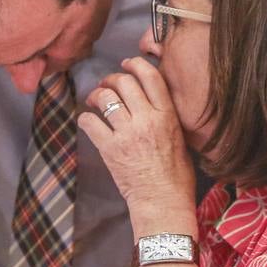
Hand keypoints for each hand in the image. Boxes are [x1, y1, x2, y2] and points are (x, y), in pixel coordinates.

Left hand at [79, 57, 196, 235]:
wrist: (163, 201)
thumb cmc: (176, 175)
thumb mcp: (180, 138)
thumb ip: (165, 116)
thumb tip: (150, 101)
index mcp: (167, 115)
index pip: (150, 77)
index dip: (135, 64)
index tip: (126, 64)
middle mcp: (147, 119)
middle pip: (124, 82)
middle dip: (112, 79)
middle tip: (107, 85)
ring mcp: (127, 134)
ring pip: (105, 99)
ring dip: (96, 95)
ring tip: (94, 100)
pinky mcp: (110, 149)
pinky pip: (90, 122)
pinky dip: (85, 118)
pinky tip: (88, 121)